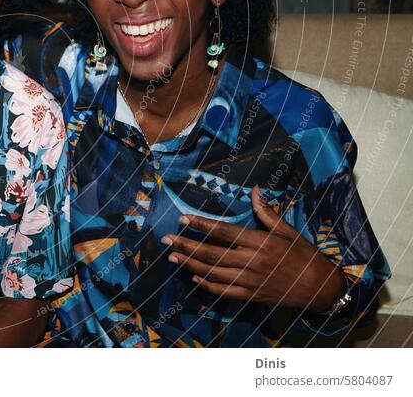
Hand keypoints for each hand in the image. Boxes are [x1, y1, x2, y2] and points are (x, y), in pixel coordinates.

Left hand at [162, 186, 346, 312]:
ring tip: (172, 256)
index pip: (223, 231)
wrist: (320, 287)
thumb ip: (267, 212)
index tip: (182, 219)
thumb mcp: (287, 231)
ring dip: (190, 264)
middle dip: (185, 245)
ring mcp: (250, 280)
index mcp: (259, 242)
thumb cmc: (304, 255)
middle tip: (166, 240)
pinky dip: (207, 284)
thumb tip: (255, 190)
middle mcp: (251, 261)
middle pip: (211, 252)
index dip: (200, 224)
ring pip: (212, 272)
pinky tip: (194, 276)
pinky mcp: (251, 295)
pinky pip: (224, 291)